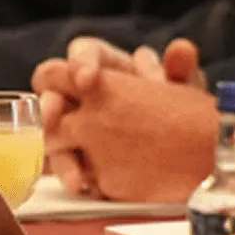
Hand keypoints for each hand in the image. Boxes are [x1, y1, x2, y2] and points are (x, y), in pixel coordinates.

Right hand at [32, 37, 202, 192]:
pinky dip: (69, 173)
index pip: (85, 52)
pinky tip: (83, 185)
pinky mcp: (77, 155)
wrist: (185, 143)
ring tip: (72, 168)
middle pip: (52, 90)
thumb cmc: (177, 103)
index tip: (87, 78)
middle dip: (48, 105)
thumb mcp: (182, 87)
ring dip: (57, 149)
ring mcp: (76, 125)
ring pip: (51, 133)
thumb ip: (181, 68)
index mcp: (107, 64)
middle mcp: (83, 92)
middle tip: (51, 118)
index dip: (80, 61)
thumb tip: (181, 49)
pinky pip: (62, 162)